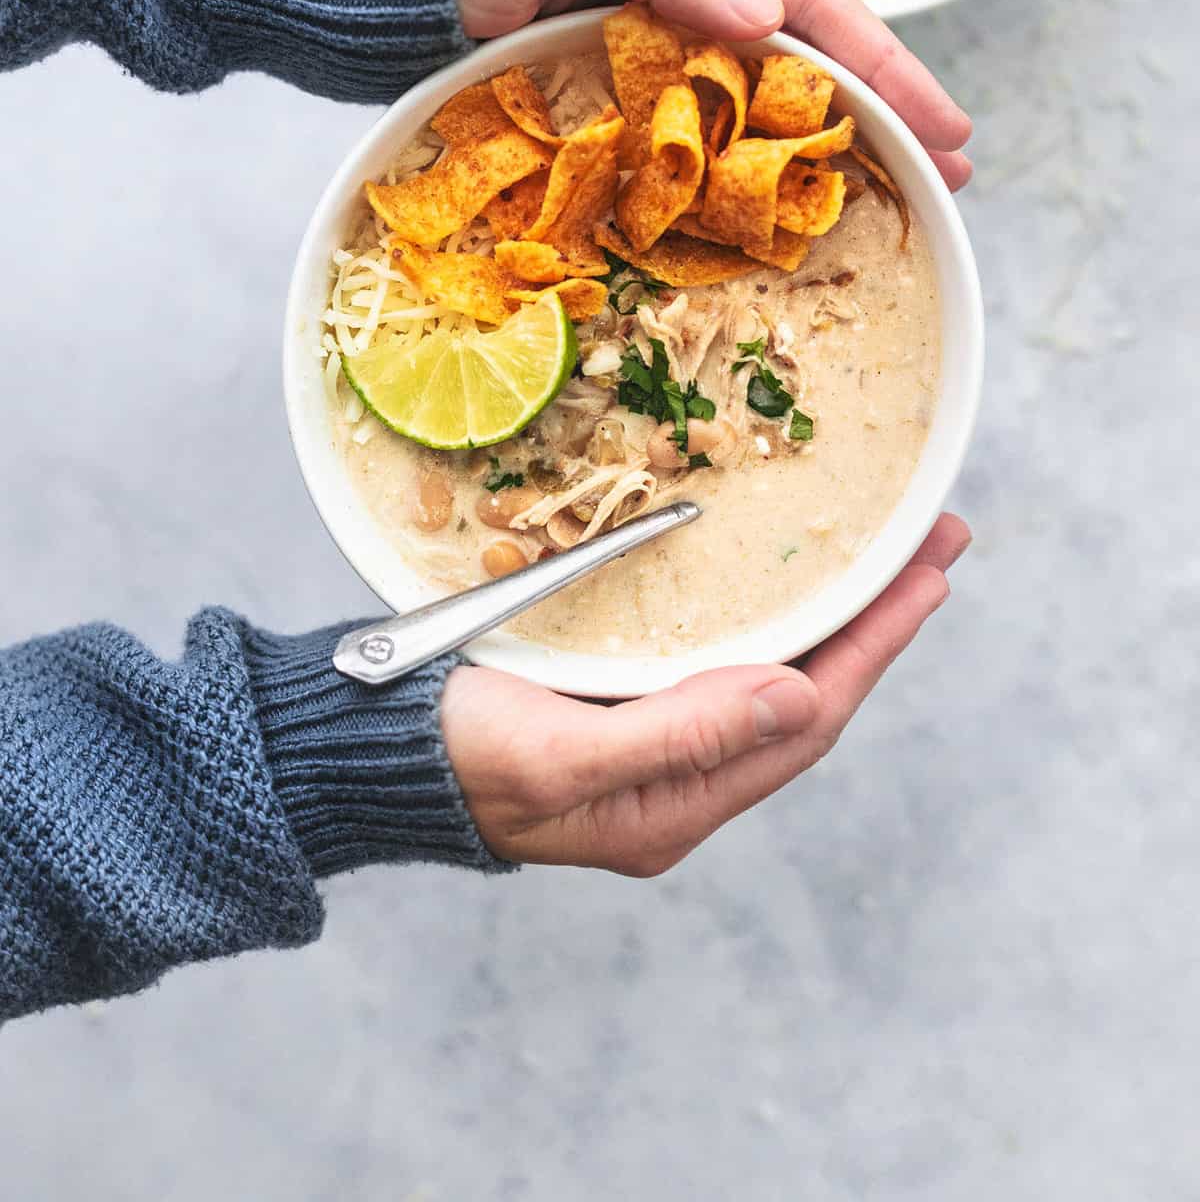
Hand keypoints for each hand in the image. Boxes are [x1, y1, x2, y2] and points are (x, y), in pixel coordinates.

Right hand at [442, 514, 969, 872]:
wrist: (362, 752)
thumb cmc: (446, 755)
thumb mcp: (557, 753)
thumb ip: (679, 734)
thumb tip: (801, 695)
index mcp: (674, 808)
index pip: (807, 721)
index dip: (875, 647)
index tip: (930, 577)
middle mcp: (678, 784)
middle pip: (804, 698)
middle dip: (875, 623)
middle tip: (934, 545)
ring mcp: (650, 749)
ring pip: (770, 680)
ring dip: (833, 618)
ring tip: (886, 557)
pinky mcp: (620, 711)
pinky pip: (722, 666)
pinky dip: (771, 622)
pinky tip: (787, 588)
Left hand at [457, 0, 972, 190]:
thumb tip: (765, 13)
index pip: (814, 2)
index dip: (885, 62)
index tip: (942, 124)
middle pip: (817, 46)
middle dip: (892, 103)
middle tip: (953, 170)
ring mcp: (668, 37)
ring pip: (779, 85)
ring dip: (845, 132)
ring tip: (903, 185)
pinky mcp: (637, 82)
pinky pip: (724, 118)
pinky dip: (773, 152)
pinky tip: (798, 189)